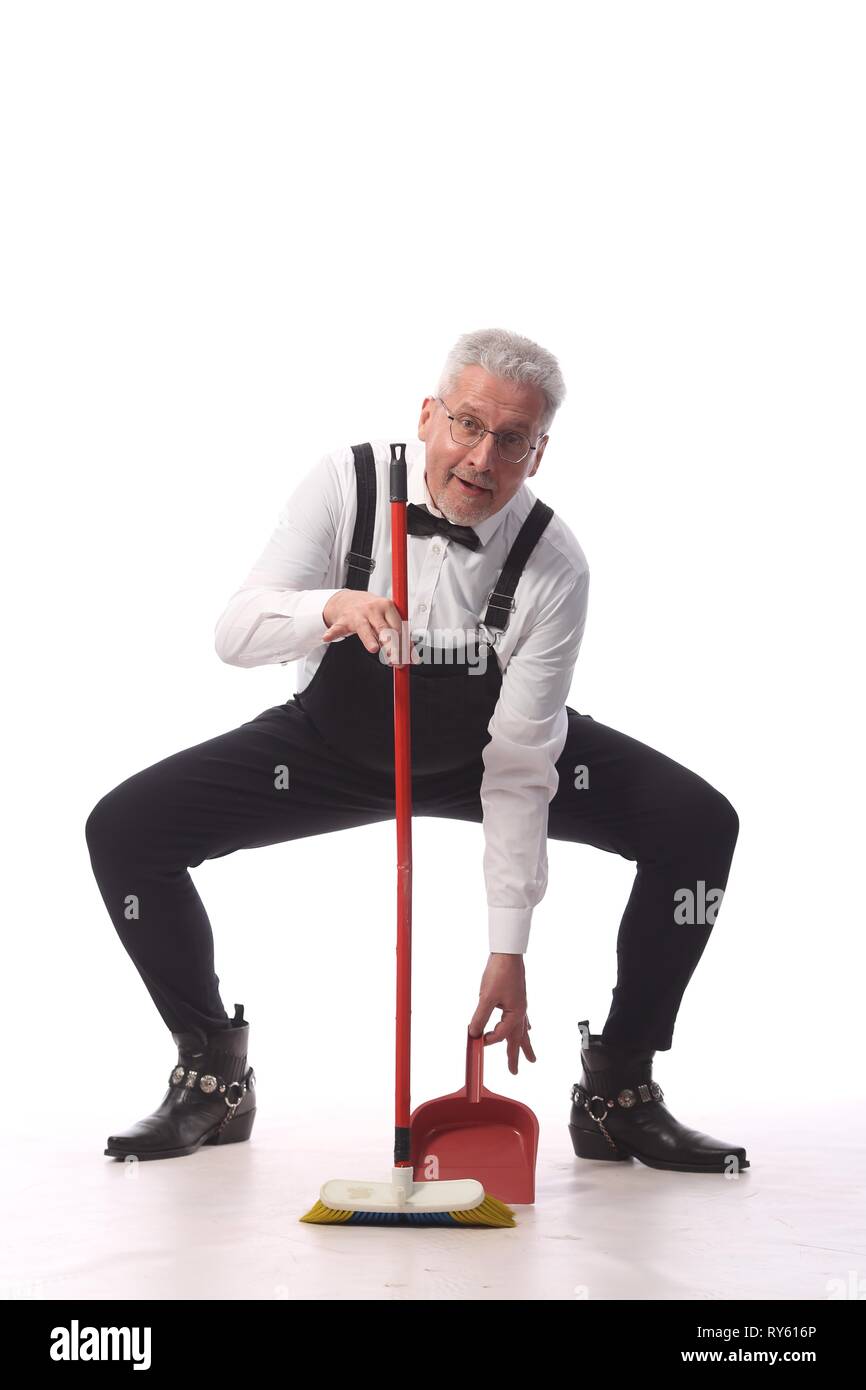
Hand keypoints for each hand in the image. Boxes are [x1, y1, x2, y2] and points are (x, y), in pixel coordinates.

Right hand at [321, 591, 420, 663]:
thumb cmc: (373, 610)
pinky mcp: (344, 621)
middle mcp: (373, 610)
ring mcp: (358, 615)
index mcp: (387, 607)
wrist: (348, 599)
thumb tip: (412, 657)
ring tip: (373, 648)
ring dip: (369, 639)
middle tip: (395, 659)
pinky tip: (328, 637)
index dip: (404, 644)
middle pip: (385, 629)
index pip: (399, 627)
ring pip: (364, 629)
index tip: (407, 659)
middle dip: (391, 645)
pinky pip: (338, 628)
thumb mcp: (388, 617)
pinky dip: (332, 633)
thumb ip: (400, 636)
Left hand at [468, 953, 535, 1075]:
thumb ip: (479, 1018)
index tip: (475, 1040)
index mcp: (515, 1014)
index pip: (499, 1035)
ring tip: (531, 1058)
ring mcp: (521, 1006)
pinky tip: (527, 1028)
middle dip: (516, 1056)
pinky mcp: (518, 999)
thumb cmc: (499, 973)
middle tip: (515, 1071)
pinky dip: (524, 1027)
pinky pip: (522, 1018)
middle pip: (518, 1040)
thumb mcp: (486, 997)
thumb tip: (473, 1033)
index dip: (486, 1040)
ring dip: (524, 1044)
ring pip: (523, 1031)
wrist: (508, 953)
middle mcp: (521, 1012)